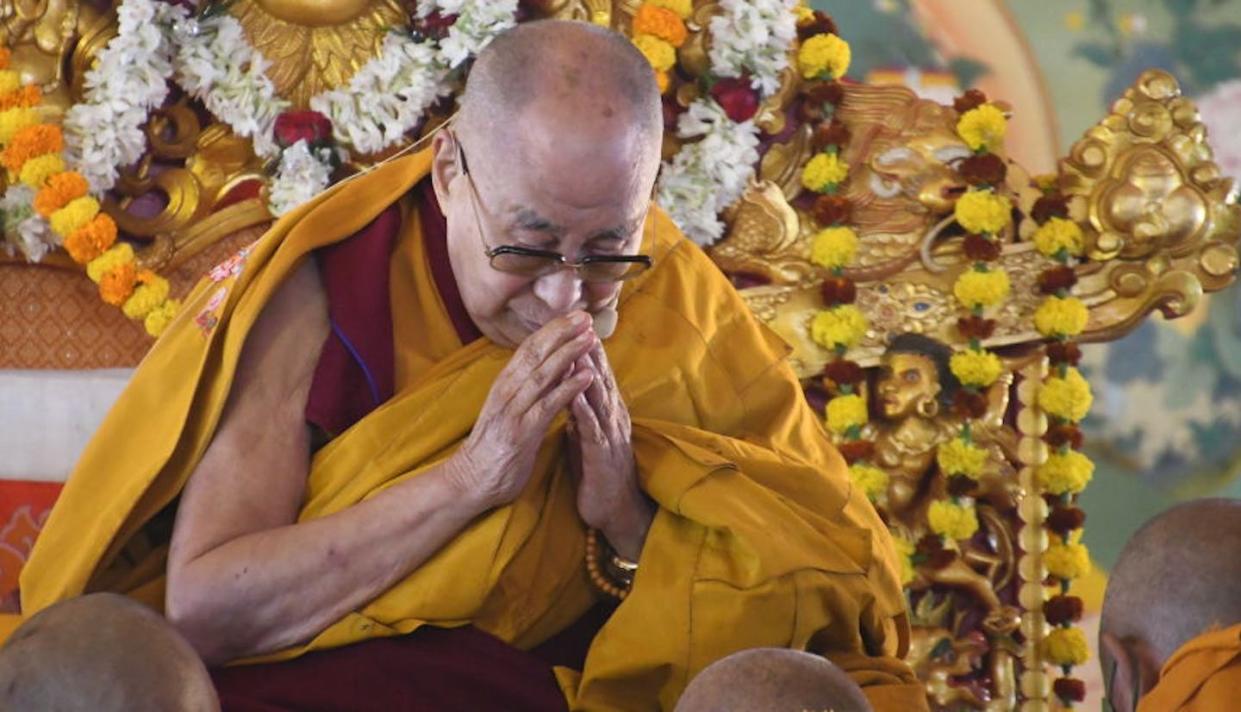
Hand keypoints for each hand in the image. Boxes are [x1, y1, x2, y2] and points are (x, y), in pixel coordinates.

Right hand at [449, 312, 595, 509]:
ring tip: (590, 338)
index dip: (553, 329)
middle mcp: (507, 390)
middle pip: (536, 353)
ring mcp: (514, 410)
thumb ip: (528, 389)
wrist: (471, 480)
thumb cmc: (494, 446)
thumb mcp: (509, 409)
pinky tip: (587, 375)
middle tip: (585, 315)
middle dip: (562, 332)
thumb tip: (552, 367)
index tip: (574, 314)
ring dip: (569, 353)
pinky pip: (549, 404)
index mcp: (505, 383)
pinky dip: (569, 387)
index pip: (529, 348)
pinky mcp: (523, 431)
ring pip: (543, 373)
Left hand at [567, 341, 653, 560]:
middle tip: (578, 321)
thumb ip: (580, 414)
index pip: (596, 373)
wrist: (616, 512)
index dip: (586, 347)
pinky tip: (574, 396)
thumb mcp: (586, 438)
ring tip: (577, 348)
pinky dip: (583, 411)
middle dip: (589, 349)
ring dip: (588, 373)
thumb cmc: (598, 474)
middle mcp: (612, 418)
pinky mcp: (602, 456)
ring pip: (598, 398)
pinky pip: (592, 430)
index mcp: (607, 412)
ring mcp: (610, 435)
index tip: (573, 323)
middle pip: (599, 377)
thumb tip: (570, 393)